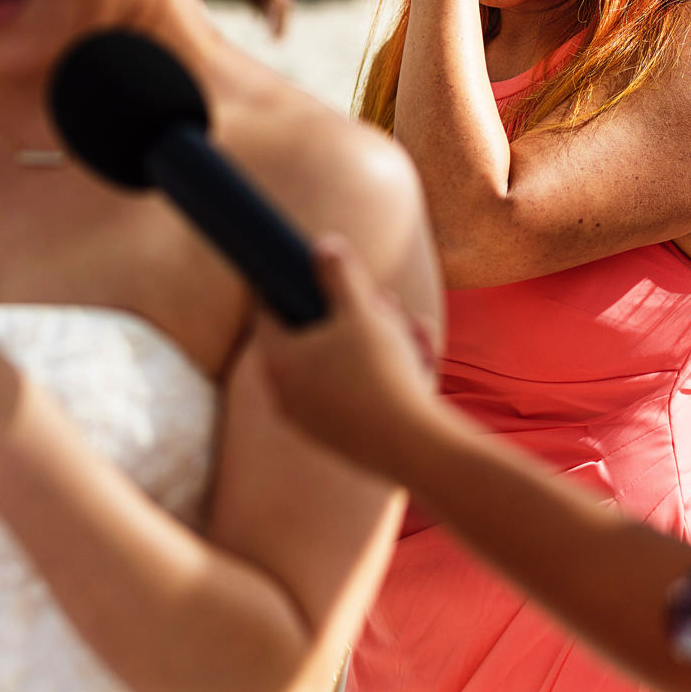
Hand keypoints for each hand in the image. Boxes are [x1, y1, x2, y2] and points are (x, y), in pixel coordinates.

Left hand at [256, 234, 441, 477]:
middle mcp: (285, 393)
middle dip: (353, 314)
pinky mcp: (342, 438)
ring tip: (411, 325)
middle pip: (313, 338)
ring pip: (344, 365)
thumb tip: (325, 245)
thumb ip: (339, 275)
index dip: (289, 284)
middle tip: (381, 299)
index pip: (268, 311)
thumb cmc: (378, 372)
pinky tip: (422, 353)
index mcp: (276, 360)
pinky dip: (387, 372)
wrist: (413, 446)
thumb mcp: (360, 311)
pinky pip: (361, 393)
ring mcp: (312, 419)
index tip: (306, 270)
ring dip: (377, 340)